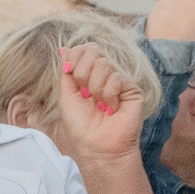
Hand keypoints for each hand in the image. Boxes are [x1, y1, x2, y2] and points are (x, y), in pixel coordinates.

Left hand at [49, 44, 141, 165]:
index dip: (74, 58)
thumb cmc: (81, 125)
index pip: (84, 49)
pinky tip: (111, 108)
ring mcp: (119, 80)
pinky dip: (108, 95)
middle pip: (93, 51)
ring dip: (95, 88)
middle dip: (82, 73)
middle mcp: (104, 74)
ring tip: (99, 105)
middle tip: (86, 95)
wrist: (97, 146)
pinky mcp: (132, 88)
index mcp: (87, 74)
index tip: (69, 75)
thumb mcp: (66, 96)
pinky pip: (116, 78)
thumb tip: (63, 47)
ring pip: (104, 64)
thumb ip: (66, 71)